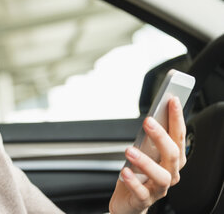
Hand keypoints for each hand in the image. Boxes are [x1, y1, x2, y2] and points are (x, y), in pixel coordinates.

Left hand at [109, 97, 186, 213]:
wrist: (128, 202)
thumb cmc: (138, 174)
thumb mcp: (143, 154)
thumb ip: (148, 139)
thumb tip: (150, 118)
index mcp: (172, 160)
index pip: (179, 137)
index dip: (177, 119)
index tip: (172, 101)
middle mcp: (169, 174)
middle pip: (173, 155)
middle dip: (161, 136)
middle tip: (148, 121)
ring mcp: (158, 188)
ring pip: (160, 176)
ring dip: (145, 161)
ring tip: (129, 150)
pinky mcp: (144, 200)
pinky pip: (141, 193)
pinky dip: (133, 182)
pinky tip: (124, 172)